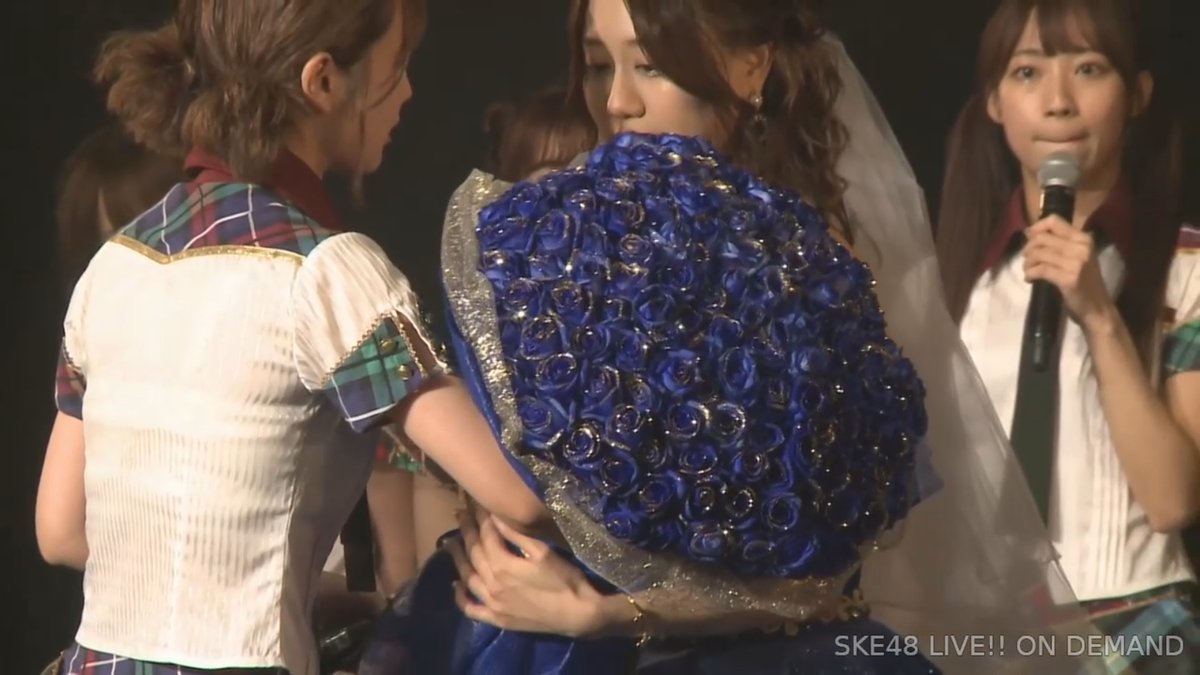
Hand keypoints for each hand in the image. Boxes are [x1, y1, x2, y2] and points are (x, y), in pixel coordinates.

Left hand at [445, 511, 621, 636]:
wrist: (578, 614)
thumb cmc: (565, 579)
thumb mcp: (543, 552)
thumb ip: (516, 535)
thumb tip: (496, 515)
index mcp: (503, 564)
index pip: (486, 535)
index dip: (481, 517)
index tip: (476, 504)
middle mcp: (491, 584)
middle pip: (474, 553)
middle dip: (466, 531)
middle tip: (460, 515)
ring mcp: (492, 603)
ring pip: (467, 578)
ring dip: (458, 559)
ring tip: (451, 544)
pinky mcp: (497, 619)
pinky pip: (471, 609)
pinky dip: (460, 597)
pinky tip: (456, 585)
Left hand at [1022, 215, 1116, 331]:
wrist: (1098, 308)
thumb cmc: (1084, 282)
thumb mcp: (1078, 257)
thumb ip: (1060, 244)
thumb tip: (1030, 232)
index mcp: (1084, 239)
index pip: (1054, 221)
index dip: (1036, 227)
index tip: (1029, 238)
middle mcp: (1081, 247)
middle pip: (1042, 238)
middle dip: (1028, 248)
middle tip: (1027, 259)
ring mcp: (1076, 263)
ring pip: (1038, 253)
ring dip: (1027, 263)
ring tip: (1028, 270)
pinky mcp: (1068, 279)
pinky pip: (1040, 270)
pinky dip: (1030, 274)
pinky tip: (1030, 279)